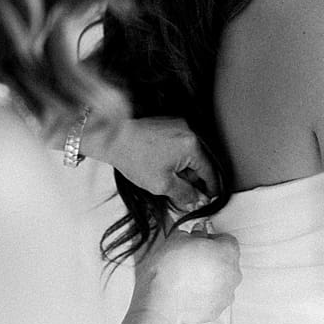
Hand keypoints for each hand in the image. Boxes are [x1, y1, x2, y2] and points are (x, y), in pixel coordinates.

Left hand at [84, 117, 218, 209]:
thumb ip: (185, 194)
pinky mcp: (169, 123)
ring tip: (167, 178)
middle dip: (194, 179)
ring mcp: (179, 124)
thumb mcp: (162, 185)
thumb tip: (197, 200)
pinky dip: (177, 156)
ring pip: (191, 153)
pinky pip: (181, 143)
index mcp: (192, 145)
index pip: (210, 171)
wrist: (113, 138)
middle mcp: (189, 131)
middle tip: (184, 194)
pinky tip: (162, 165)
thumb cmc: (134, 157)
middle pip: (201, 162)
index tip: (206, 198)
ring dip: (184, 168)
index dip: (209, 189)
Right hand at [130, 223, 241, 323]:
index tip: (200, 240)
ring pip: (222, 280)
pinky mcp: (217, 310)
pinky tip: (189, 290)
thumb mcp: (177, 240)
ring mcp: (227, 294)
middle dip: (212, 257)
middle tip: (193, 256)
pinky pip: (215, 297)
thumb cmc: (170, 271)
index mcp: (227, 252)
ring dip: (210, 276)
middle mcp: (233, 274)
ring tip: (188, 275)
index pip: (227, 239)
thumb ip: (191, 234)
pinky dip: (206, 293)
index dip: (212, 238)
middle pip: (227, 260)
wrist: (162, 303)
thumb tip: (195, 235)